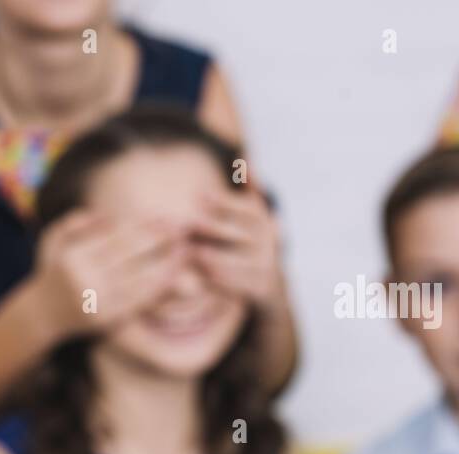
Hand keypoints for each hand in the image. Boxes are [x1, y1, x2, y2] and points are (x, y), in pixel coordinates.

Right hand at [29, 210, 188, 340]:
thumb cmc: (53, 271)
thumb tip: (107, 215)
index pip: (115, 236)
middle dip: (158, 239)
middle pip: (130, 253)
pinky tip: (173, 274)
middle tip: (182, 228)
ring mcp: (97, 301)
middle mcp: (84, 279)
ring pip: (139, 278)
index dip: (143, 226)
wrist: (41, 315)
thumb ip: (75, 222)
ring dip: (166, 263)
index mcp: (73, 257)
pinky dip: (159, 286)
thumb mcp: (52, 240)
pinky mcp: (107, 319)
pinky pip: (138, 300)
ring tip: (185, 250)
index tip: (163, 219)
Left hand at [189, 189, 285, 310]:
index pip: (248, 209)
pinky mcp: (260, 288)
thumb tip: (243, 159)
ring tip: (189, 250)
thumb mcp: (252, 217)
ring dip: (212, 255)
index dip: (225, 202)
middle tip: (187, 222)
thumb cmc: (250, 243)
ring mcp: (267, 266)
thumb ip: (248, 191)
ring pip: (238, 260)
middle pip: (241, 234)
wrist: (269, 284)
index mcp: (266, 223)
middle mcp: (270, 243)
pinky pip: (238, 284)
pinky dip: (218, 280)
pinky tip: (197, 276)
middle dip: (212, 227)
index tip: (200, 194)